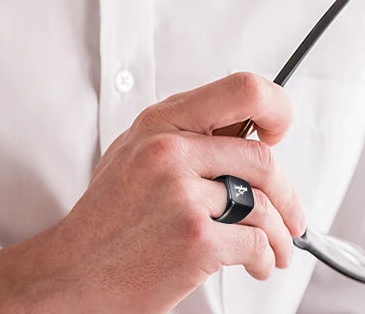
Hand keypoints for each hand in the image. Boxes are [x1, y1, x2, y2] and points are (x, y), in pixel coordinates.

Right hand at [40, 72, 307, 313]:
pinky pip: (254, 243)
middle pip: (261, 156)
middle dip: (286, 193)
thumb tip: (240, 129)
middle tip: (290, 214)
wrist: (73, 274)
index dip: (274, 109)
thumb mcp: (133, 152)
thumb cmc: (107, 218)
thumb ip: (183, 135)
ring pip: (263, 204)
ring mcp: (181, 194)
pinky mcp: (193, 239)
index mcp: (161, 122)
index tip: (276, 134)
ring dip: (279, 234)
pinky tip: (256, 264)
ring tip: (275, 248)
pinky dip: (264, 258)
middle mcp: (170, 150)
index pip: (242, 90)